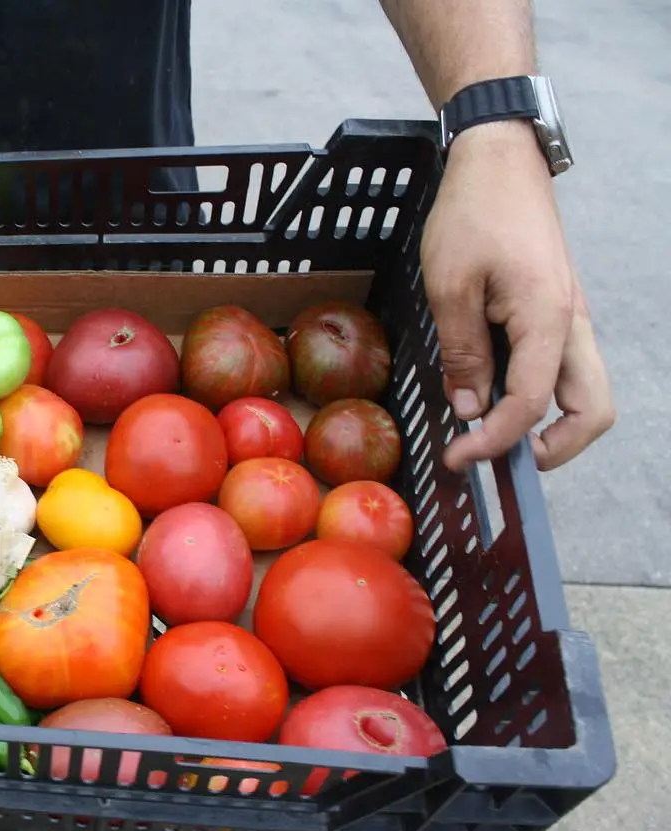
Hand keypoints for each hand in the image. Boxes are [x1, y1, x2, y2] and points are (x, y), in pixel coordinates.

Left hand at [420, 121, 613, 471]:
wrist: (498, 160)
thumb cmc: (472, 213)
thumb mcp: (450, 286)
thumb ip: (463, 352)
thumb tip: (470, 408)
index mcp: (548, 318)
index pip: (534, 404)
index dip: (495, 441)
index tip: (456, 458)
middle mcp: (572, 325)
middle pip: (592, 412)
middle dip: (552, 450)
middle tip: (491, 458)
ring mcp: (570, 320)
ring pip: (584, 394)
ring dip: (548, 426)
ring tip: (490, 434)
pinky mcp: (557, 312)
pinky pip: (563, 369)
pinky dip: (537, 396)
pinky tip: (491, 395)